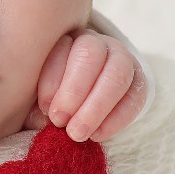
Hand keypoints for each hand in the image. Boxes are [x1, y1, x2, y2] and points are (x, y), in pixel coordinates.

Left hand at [27, 31, 147, 142]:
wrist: (77, 103)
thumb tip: (43, 119)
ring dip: (96, 106)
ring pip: (116, 73)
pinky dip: (117, 119)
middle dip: (74, 91)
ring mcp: (120, 58)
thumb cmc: (49, 98)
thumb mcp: (36, 97)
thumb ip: (36, 103)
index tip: (45, 110)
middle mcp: (93, 42)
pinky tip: (97, 135)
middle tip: (60, 123)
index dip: (52, 80)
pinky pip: (135, 96)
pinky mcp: (138, 81)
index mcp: (63, 38)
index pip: (60, 47)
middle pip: (90, 54)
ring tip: (78, 133)